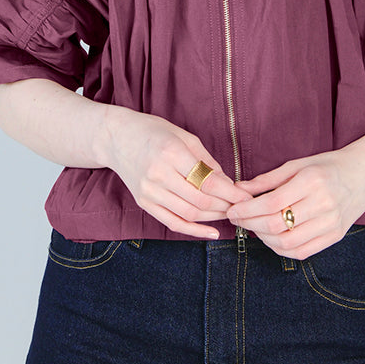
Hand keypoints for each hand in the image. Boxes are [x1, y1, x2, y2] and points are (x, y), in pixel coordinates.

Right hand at [106, 108, 248, 239]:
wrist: (116, 138)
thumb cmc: (154, 131)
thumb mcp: (185, 137)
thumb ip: (207, 161)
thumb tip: (229, 184)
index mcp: (171, 153)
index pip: (209, 182)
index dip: (232, 193)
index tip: (247, 197)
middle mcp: (158, 175)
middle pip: (201, 202)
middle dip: (226, 207)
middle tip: (242, 207)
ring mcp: (149, 192)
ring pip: (189, 214)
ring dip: (214, 217)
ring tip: (229, 213)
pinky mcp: (144, 203)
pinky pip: (172, 222)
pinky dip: (193, 230)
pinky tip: (211, 232)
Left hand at [226, 146, 364, 258]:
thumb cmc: (329, 166)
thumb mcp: (297, 165)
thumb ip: (267, 180)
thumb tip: (238, 189)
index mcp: (312, 181)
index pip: (271, 203)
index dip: (247, 210)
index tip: (232, 210)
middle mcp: (323, 204)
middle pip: (276, 225)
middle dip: (250, 224)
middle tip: (237, 219)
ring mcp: (331, 223)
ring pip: (287, 242)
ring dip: (263, 239)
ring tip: (254, 228)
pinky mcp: (335, 236)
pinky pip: (302, 252)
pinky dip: (281, 249)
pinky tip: (272, 238)